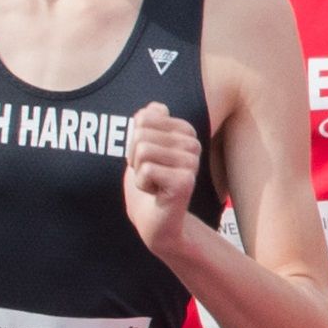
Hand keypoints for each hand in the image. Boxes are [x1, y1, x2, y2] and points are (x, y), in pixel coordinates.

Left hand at [119, 103, 203, 250]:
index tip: (147, 159)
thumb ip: (149, 124)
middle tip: (149, 174)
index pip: (143, 118)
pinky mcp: (185, 181)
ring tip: (153, 183)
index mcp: (185, 131)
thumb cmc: (149, 183)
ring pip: (142, 150)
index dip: (134, 141)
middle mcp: (193, 144)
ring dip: (138, 171)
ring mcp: (192, 162)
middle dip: (134, 157)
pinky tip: (156, 193)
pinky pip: (145, 170)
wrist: (155, 221)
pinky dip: (142, 184)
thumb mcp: (143, 147)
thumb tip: (155, 106)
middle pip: (141, 133)